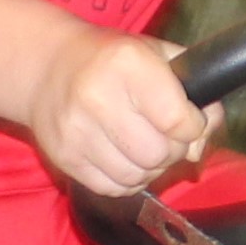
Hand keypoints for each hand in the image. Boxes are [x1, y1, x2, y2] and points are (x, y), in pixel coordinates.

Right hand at [28, 28, 218, 196]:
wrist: (47, 66)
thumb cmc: (111, 61)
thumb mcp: (158, 56)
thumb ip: (195, 93)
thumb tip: (198, 146)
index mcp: (127, 63)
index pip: (177, 120)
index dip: (193, 127)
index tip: (187, 120)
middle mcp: (98, 97)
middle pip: (158, 154)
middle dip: (172, 150)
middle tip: (164, 136)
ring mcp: (76, 130)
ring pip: (137, 176)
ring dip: (150, 168)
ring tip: (142, 146)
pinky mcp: (64, 157)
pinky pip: (112, 188)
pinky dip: (127, 180)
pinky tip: (123, 157)